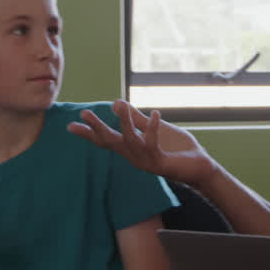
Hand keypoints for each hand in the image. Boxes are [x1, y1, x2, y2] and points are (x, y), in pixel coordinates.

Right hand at [67, 99, 216, 185]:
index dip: (88, 133)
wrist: (199, 166)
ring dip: (125, 123)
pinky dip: (152, 129)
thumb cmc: (176, 148)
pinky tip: (154, 114)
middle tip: (84, 112)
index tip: (70, 125)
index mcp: (131, 148)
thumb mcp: (154, 129)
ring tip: (123, 105)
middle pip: (111, 142)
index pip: (106, 140)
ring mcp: (146, 161)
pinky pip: (152, 144)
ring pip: (130, 141)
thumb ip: (136, 119)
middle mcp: (134, 156)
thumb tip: (115, 103)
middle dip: (97, 128)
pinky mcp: (160, 163)